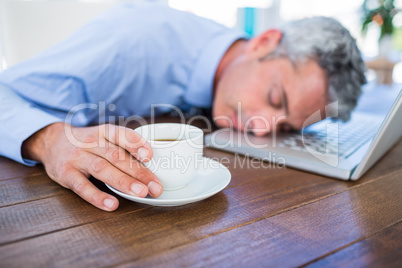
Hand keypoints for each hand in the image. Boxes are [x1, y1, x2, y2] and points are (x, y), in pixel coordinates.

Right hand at [22, 122, 162, 210]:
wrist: (52, 142)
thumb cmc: (88, 143)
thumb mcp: (105, 138)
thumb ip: (125, 148)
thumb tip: (153, 166)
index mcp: (104, 132)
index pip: (121, 134)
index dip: (136, 144)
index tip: (150, 156)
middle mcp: (91, 142)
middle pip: (117, 156)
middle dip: (138, 172)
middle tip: (155, 187)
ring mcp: (77, 157)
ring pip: (102, 169)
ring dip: (123, 182)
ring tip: (140, 193)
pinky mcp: (66, 173)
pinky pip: (82, 186)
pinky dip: (97, 196)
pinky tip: (111, 204)